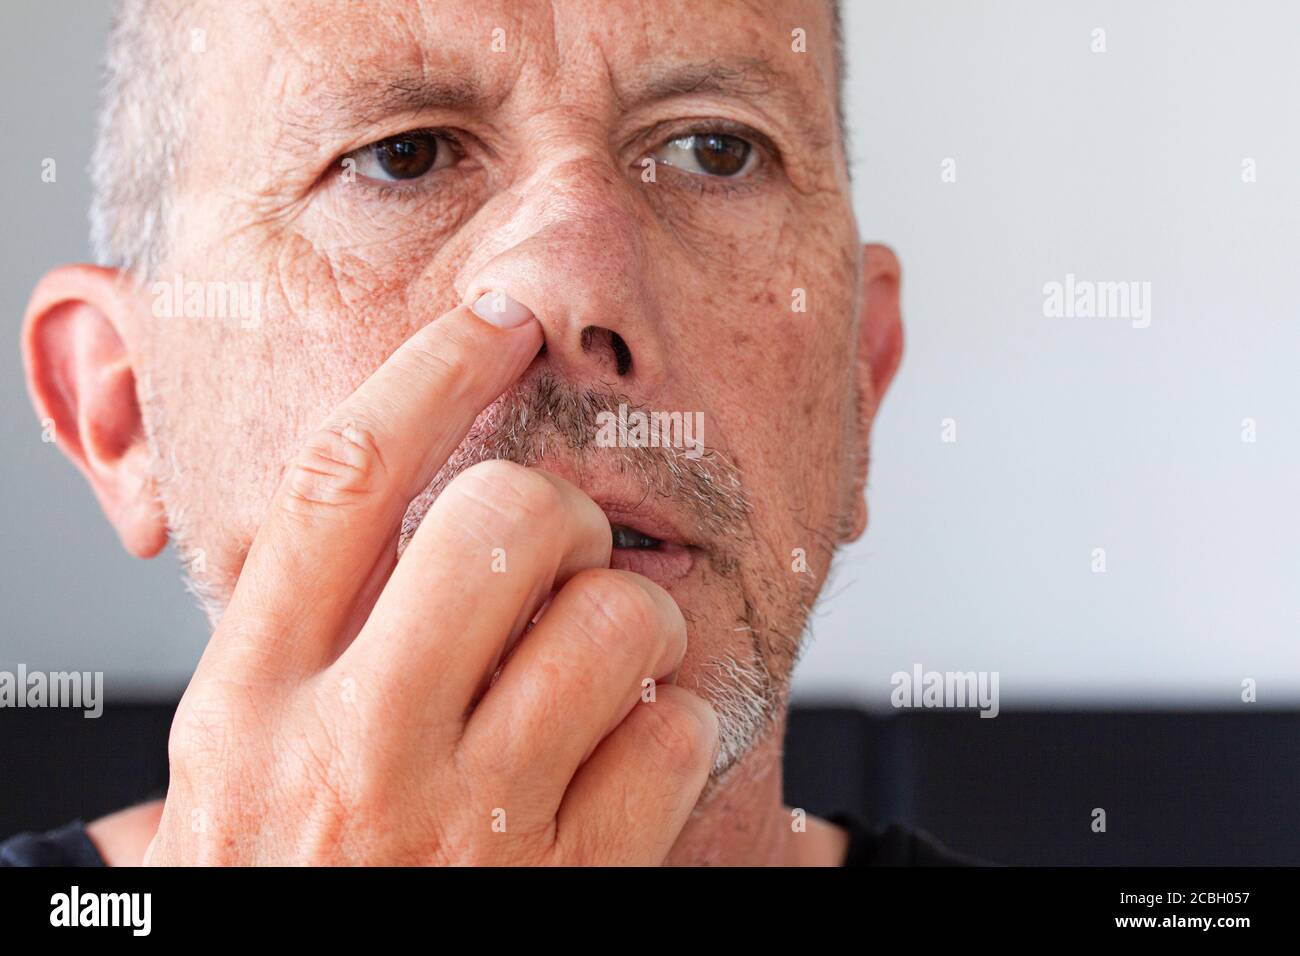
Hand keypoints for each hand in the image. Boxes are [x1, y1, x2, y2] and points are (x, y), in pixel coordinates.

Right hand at [146, 295, 718, 864]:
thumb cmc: (290, 882)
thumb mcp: (238, 762)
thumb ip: (300, 634)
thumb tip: (385, 486)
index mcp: (252, 701)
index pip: (342, 480)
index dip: (429, 371)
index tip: (495, 319)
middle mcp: (354, 752)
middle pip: (504, 520)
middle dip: (556, 515)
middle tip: (552, 562)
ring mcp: (470, 826)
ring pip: (615, 619)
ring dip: (630, 627)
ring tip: (594, 679)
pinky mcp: (574, 885)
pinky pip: (676, 736)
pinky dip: (676, 730)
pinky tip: (628, 766)